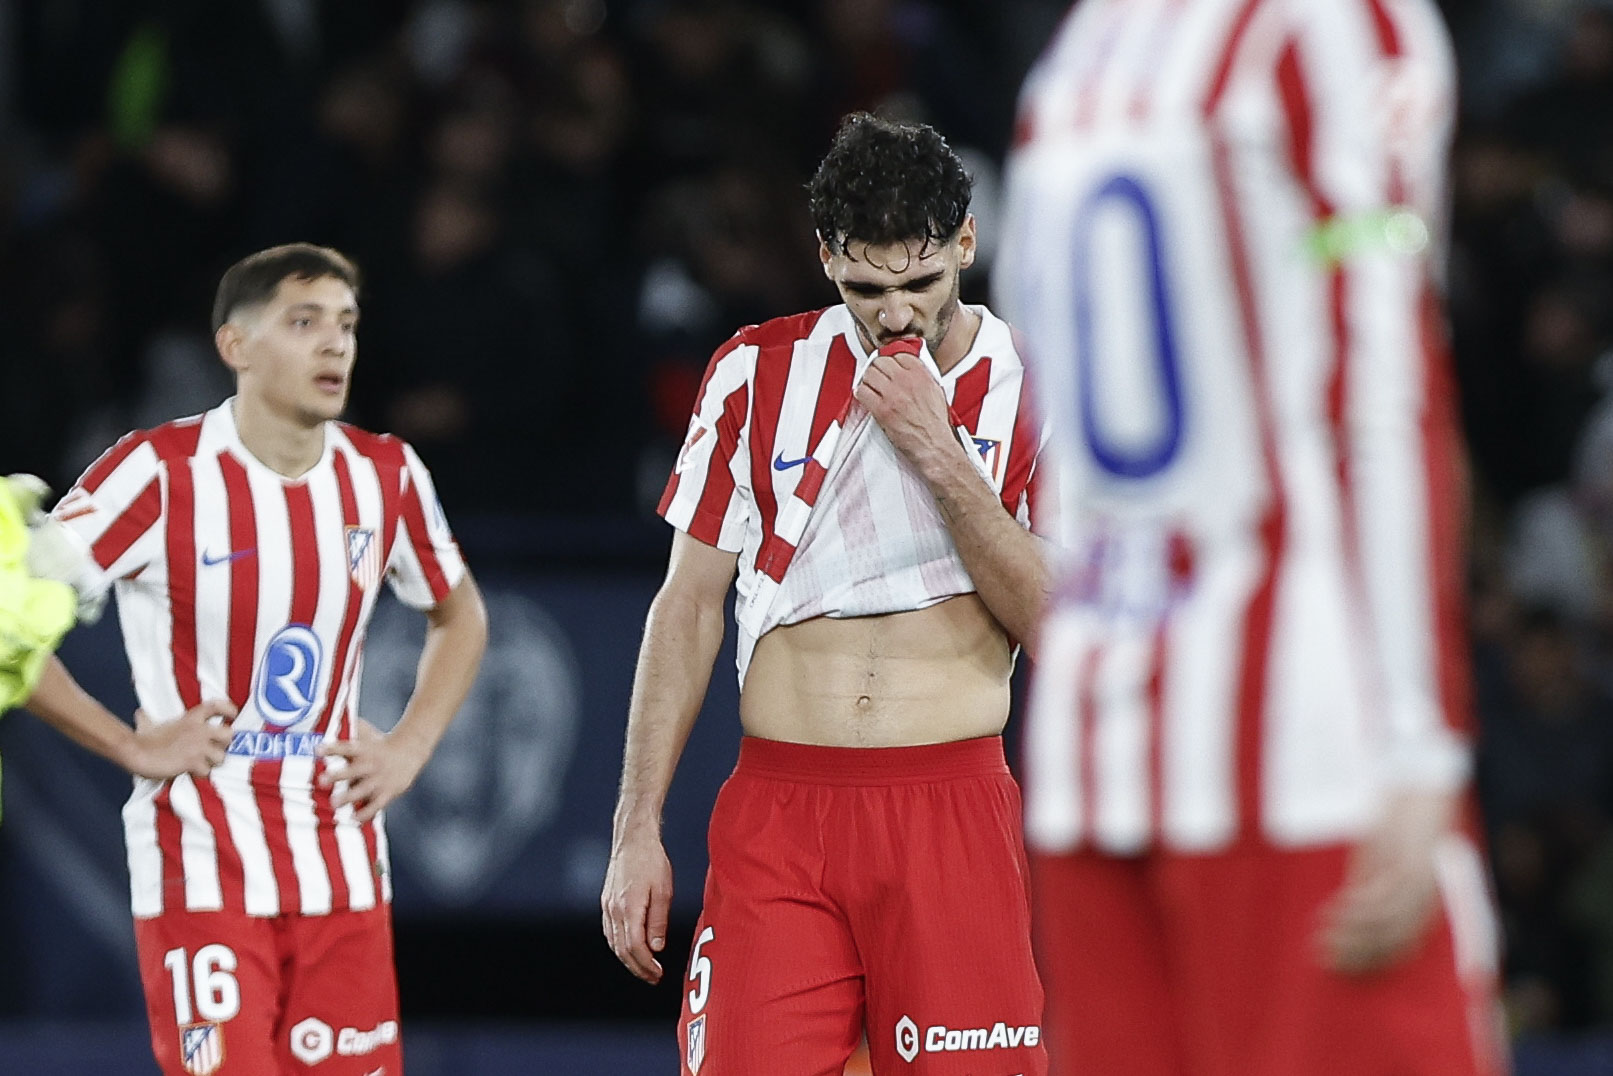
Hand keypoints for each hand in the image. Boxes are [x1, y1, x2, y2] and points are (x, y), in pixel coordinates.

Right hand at [129, 700, 235, 778]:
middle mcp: (199, 730)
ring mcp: (197, 747)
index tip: (233, 714)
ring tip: (202, 763)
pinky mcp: (193, 762)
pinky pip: (207, 771)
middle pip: (229, 734)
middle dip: (225, 744)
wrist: (136, 752)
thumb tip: (140, 714)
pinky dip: (201, 774)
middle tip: (215, 748)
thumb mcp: (149, 723)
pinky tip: (192, 772)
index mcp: (191, 718)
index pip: (217, 706)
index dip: (228, 709)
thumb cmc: (142, 738)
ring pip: (221, 757)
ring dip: (213, 762)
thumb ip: (150, 718)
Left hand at [316, 717, 430, 822]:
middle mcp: (371, 764)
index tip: (317, 750)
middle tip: (321, 780)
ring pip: (363, 790)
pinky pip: (376, 805)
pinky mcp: (388, 792)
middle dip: (338, 775)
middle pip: (353, 770)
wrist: (411, 751)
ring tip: (333, 803)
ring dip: (348, 796)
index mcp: (364, 749)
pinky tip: (353, 818)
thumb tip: (326, 717)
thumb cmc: (379, 743)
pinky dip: (365, 813)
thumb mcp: (366, 733)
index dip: (332, 748)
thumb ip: (348, 728)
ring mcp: (380, 779)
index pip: (346, 747)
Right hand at [601, 827, 673, 983]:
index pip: (634, 948)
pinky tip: (630, 948)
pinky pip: (609, 931)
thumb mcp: (663, 891)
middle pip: (622, 950)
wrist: (633, 839)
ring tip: (644, 968)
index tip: (658, 974)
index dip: (646, 965)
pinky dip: (619, 945)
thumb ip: (658, 922)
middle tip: (653, 977)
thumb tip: (656, 948)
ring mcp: (607, 906)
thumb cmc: (652, 861)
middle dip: (637, 967)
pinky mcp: (606, 901)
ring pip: (613, 943)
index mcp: (629, 908)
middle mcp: (614, 911)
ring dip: (628, 959)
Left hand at [855, 345, 958, 472]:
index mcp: (922, 375)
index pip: (899, 355)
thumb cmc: (936, 425)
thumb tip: (910, 370)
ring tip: (870, 386)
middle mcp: (906, 381)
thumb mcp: (936, 392)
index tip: (889, 367)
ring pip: (869, 374)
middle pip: (881, 361)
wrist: (934, 445)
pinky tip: (865, 397)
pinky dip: (861, 393)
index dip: (892, 361)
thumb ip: (923, 377)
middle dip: (877, 368)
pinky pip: (862, 392)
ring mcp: (892, 394)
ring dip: (867, 380)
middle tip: (877, 376)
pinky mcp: (881, 409)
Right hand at [1320, 786, 1455, 972]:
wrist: (1421, 783)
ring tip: (1320, 938)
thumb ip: (1369, 884)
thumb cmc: (1401, 819)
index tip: (1337, 964)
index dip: (1369, 959)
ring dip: (1351, 936)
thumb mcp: (1382, 856)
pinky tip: (1331, 913)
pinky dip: (1354, 911)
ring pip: (1386, 925)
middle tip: (1323, 959)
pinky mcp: (1411, 865)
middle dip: (1357, 954)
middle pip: (1394, 940)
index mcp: (1425, 899)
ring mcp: (1421, 883)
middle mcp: (1427, 897)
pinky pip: (1381, 898)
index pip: (1400, 944)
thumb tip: (1346, 912)